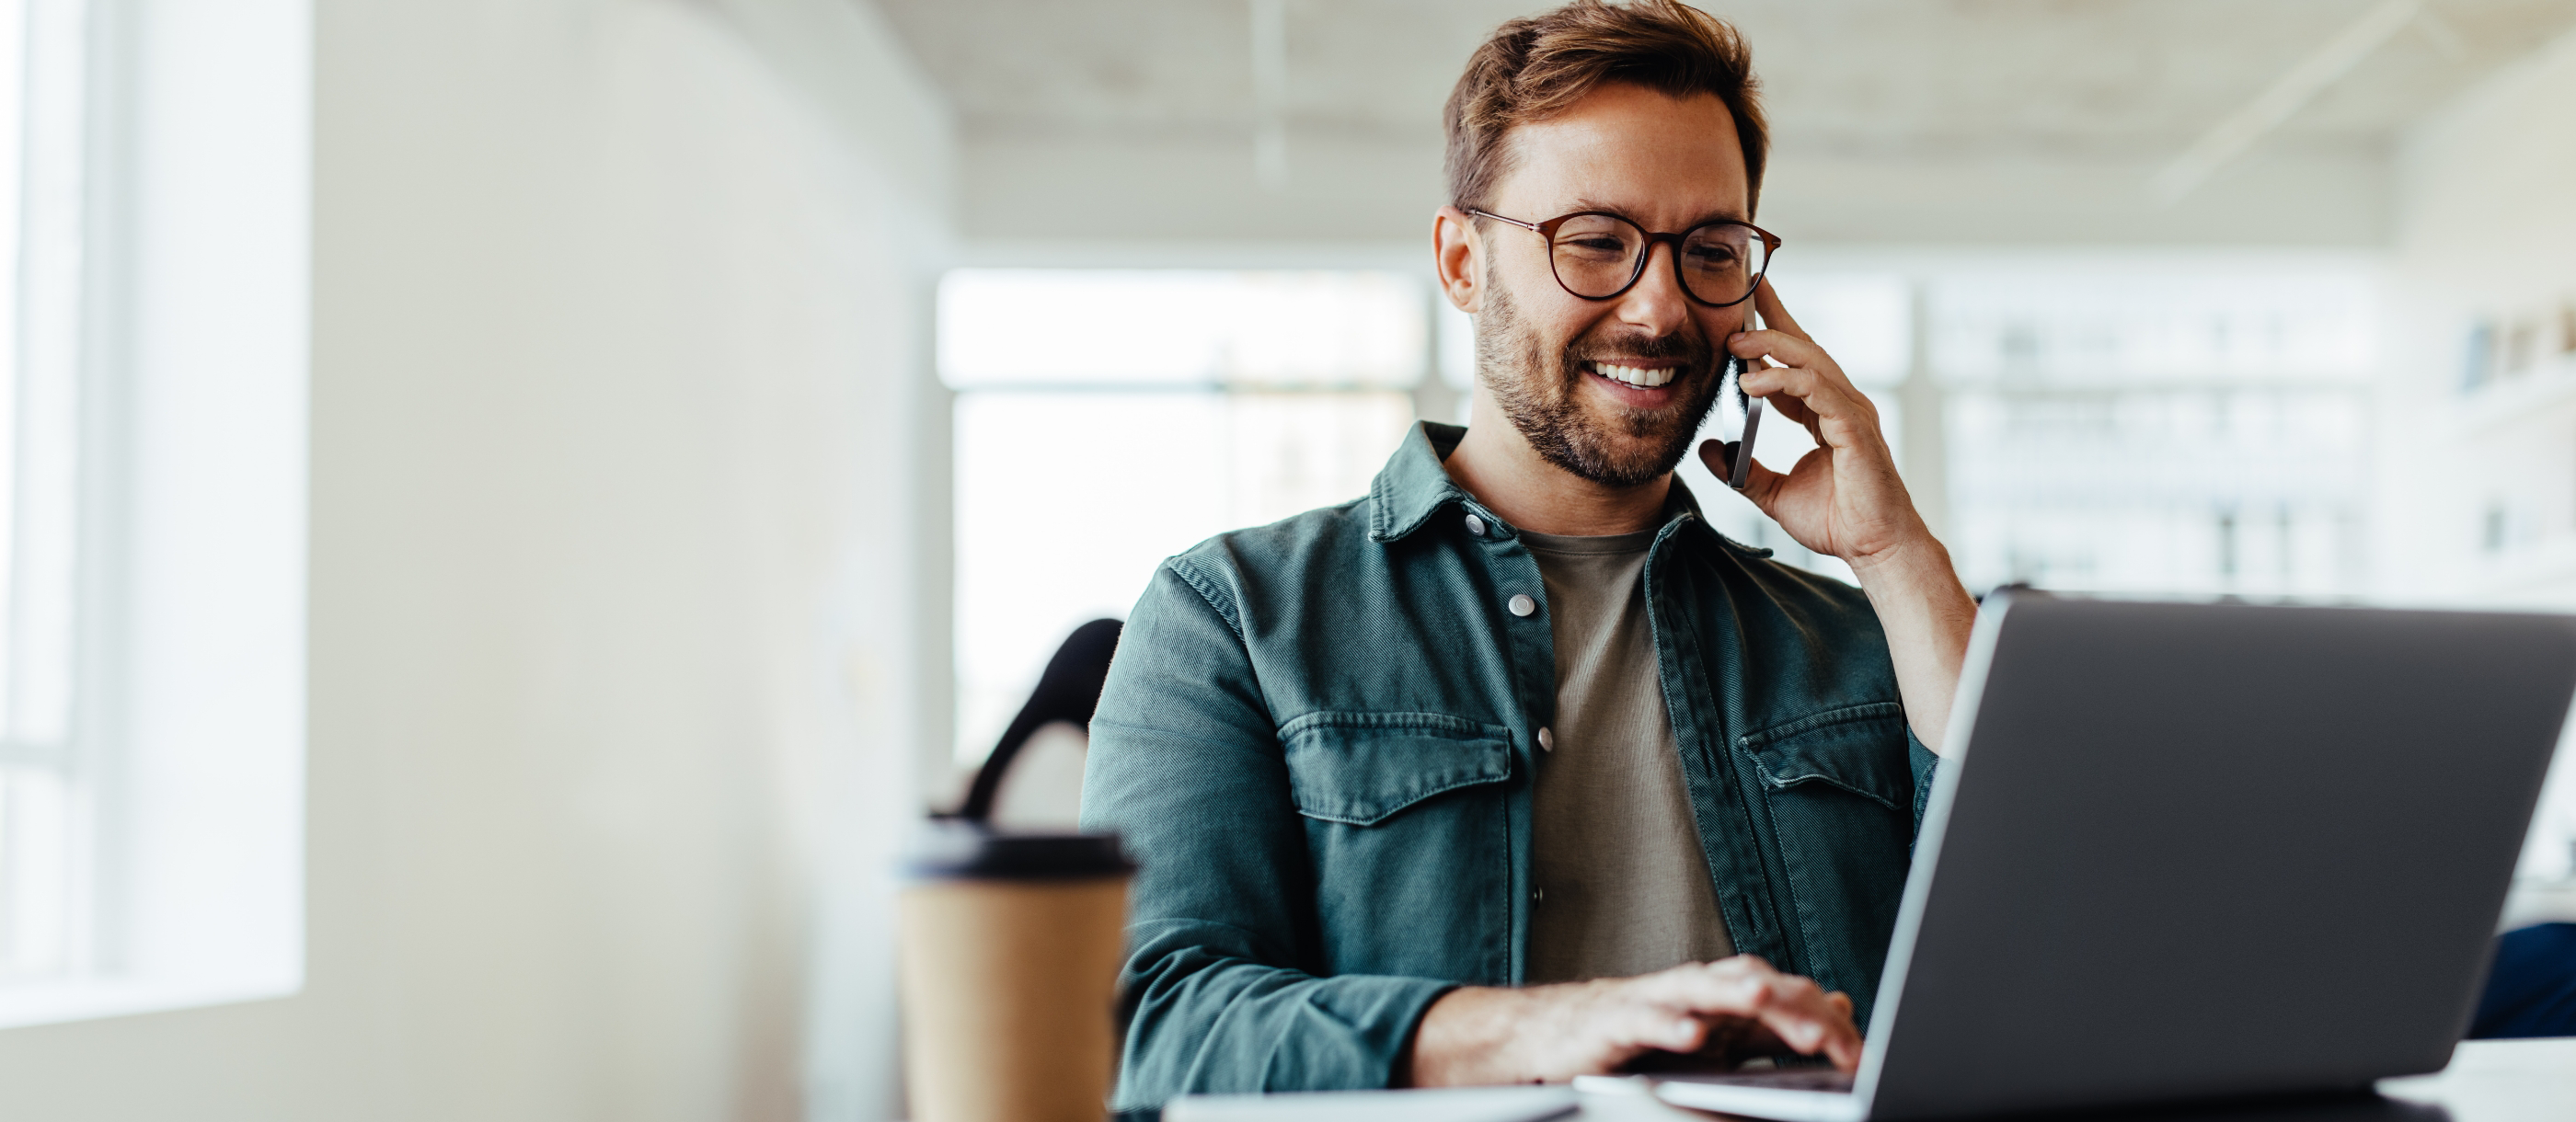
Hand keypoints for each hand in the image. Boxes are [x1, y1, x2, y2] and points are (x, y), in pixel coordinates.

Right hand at [1400, 956, 1863, 1086]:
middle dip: (1792, 1009)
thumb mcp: (1718, 1038)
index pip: (1787, 999)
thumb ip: (1774, 1026)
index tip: (1858, 1056)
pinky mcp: (1615, 1021)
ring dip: (1735, 995)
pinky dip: (1668, 1026)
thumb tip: (1837, 1005)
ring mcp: (1655, 1001)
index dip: (1824, 1024)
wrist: (1555, 1036)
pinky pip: (1644, 1020)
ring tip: (1765, 1003)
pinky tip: (1691, 1037)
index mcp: (1725, 997)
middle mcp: (1696, 990)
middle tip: (1831, 1037)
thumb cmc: (1639, 1037)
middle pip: (1753, 986)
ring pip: (1701, 990)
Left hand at [1698, 282, 1927, 569]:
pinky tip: (1751, 382)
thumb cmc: (1838, 521)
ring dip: (1771, 346)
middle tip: (1739, 301)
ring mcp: (1851, 412)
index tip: (1741, 311)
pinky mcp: (1854, 428)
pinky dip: (1783, 380)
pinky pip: (1816, 390)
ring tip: (1734, 344)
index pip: (1795, 363)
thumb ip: (1742, 471)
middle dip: (1773, 318)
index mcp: (1824, 413)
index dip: (1770, 335)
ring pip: (1810, 360)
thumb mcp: (1774, 493)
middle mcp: (1841, 404)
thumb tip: (1708, 452)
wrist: (1873, 548)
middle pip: (1805, 347)